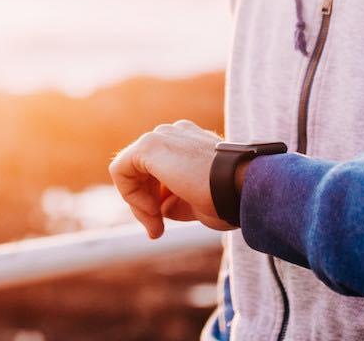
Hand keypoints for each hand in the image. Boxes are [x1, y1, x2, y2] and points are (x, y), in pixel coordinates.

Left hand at [108, 119, 235, 237]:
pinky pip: (121, 170)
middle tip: (157, 230)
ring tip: (156, 224)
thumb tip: (159, 209)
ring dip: (139, 203)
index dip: (154, 201)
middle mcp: (174, 134)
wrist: (242, 189)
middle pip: (141, 171)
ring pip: (130, 170)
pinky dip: (130, 195)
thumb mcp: (197, 202)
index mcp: (189, 143)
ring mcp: (162, 135)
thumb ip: (174, 200)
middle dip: (144, 204)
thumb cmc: (229, 198)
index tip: (162, 225)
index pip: (157, 172)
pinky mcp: (149, 145)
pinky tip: (152, 209)